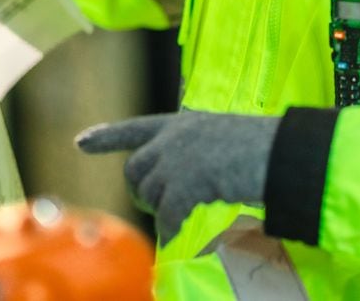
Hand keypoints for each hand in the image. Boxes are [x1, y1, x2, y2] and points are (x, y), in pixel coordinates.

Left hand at [76, 111, 279, 241]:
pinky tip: (182, 235)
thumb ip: (194, 152)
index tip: (80, 142)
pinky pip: (167, 217)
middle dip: (143, 191)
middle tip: (165, 205)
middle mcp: (172, 138)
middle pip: (135, 170)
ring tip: (190, 210)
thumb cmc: (262, 147)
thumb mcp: (220, 139)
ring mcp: (176, 160)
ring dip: (164, 210)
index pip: (136, 128)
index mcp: (181, 123)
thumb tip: (175, 185)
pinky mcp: (183, 184)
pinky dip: (174, 229)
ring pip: (150, 195)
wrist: (279, 153)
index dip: (107, 137)